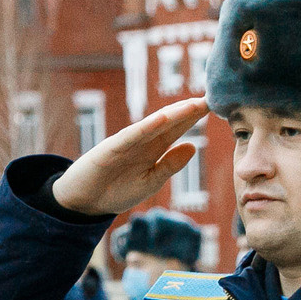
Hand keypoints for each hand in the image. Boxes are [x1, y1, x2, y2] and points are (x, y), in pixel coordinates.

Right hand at [49, 97, 211, 216]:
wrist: (84, 201)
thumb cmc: (116, 191)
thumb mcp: (150, 182)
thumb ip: (170, 166)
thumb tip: (194, 146)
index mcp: (153, 148)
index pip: (178, 129)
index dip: (195, 118)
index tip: (216, 106)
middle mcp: (142, 140)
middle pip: (170, 122)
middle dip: (190, 110)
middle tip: (213, 97)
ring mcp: (127, 142)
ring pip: (154, 125)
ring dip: (174, 114)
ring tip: (194, 104)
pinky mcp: (111, 148)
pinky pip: (132, 136)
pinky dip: (146, 127)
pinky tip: (163, 118)